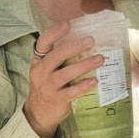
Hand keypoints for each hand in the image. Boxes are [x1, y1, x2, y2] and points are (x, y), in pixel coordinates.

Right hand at [24, 23, 98, 137]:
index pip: (43, 42)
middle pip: (56, 56)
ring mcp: (47, 86)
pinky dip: (82, 86)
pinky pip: (70, 91)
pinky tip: (94, 81)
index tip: (68, 24)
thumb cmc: (47, 85)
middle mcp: (40, 72)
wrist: (38, 112)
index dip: (55, 32)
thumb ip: (59, 56)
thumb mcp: (46, 68)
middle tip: (91, 40)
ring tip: (100, 59)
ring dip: (84, 65)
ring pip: (65, 73)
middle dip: (74, 47)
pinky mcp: (56, 99)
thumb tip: (83, 38)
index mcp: (38, 60)